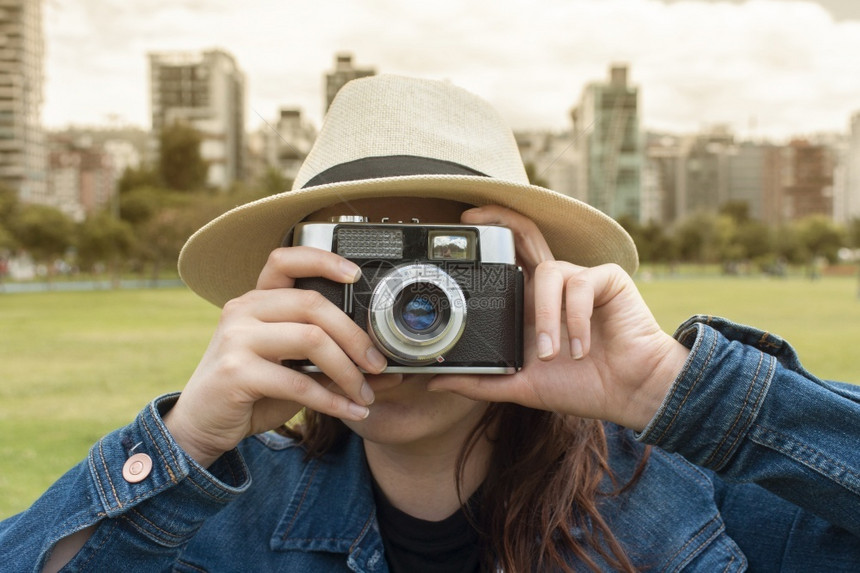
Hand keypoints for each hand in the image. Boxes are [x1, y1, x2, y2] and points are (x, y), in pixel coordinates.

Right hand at [164, 247, 387, 465]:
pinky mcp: (236, 372)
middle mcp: (244, 310)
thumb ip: (332, 362)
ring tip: (365, 393)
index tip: (356, 274)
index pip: (285, 260)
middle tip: (377, 363)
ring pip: (311, 339)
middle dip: (354, 335)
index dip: (323, 260)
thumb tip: (387, 369)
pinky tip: (350, 411)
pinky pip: (298, 381)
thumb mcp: (293, 369)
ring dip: (348, 371)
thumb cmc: (251, 391)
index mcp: (256, 300)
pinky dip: (332, 400)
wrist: (201, 424)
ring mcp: (237, 338)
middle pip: (313, 304)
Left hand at [427, 206, 689, 430]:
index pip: (505, 261)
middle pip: (526, 236)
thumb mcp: (521, 386)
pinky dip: (576, 319)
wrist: (628, 394)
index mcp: (531, 305)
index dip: (486, 242)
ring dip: (547, 316)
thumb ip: (480, 383)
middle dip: (500, 219)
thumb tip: (435, 382)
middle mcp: (553, 285)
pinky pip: (581, 285)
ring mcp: (581, 279)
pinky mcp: (607, 279)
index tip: (460, 230)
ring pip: (549, 273)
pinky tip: (581, 348)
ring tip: (554, 354)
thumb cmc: (582, 387)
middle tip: (474, 217)